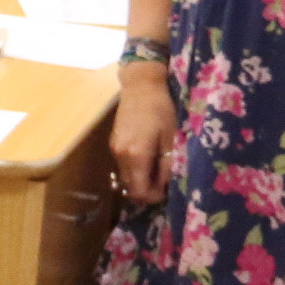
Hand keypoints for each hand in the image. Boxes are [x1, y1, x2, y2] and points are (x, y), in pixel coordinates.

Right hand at [111, 69, 177, 206]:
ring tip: (158, 172)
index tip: (167, 194)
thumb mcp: (170, 137)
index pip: (139, 189)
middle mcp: (121, 155)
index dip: (152, 197)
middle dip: (146, 190)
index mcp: (136, 155)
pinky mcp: (114, 143)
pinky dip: (135, 169)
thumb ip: (167, 164)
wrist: (140, 87)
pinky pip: (123, 165)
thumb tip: (165, 185)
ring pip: (126, 176)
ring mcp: (115, 149)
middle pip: (130, 186)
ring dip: (140, 180)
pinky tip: (148, 160)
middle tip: (164, 186)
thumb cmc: (160, 109)